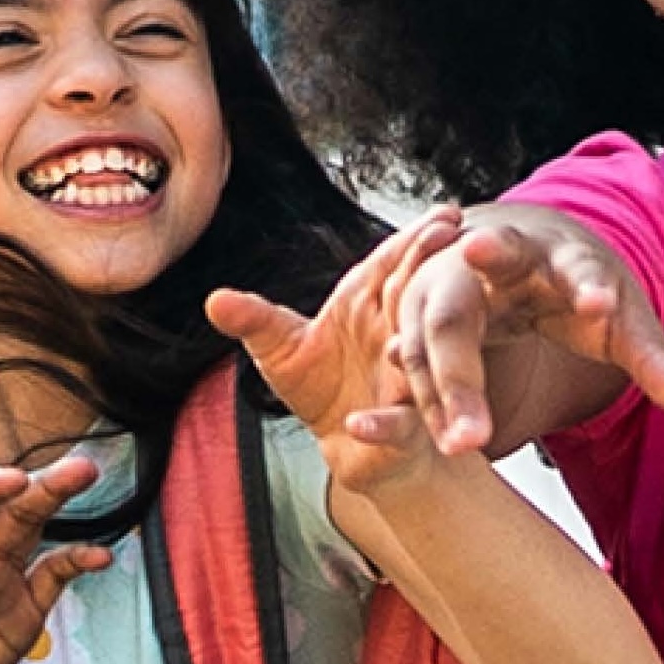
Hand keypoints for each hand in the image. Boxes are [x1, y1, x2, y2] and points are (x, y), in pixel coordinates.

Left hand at [0, 449, 109, 663]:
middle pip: (10, 514)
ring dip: (60, 505)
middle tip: (78, 467)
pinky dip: (76, 564)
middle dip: (42, 487)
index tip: (12, 480)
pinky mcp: (22, 617)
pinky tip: (101, 556)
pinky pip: (52, 582)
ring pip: (35, 534)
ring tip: (88, 476)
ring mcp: (0, 587)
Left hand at [209, 210, 456, 499]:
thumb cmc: (321, 385)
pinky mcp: (406, 431)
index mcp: (373, 305)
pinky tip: (359, 425)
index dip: (418, 241)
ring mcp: (407, 384)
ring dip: (416, 355)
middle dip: (433, 277)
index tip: (444, 215)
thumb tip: (214, 300)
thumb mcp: (281, 347)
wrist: (346, 448)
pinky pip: (398, 427)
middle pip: (421, 302)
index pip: (398, 264)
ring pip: (422, 364)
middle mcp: (399, 337)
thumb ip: (254, 320)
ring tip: (401, 349)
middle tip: (448, 247)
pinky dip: (382, 426)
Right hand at [393, 209, 663, 457]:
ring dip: (436, 398)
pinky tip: (424, 436)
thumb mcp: (616, 316)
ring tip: (460, 448)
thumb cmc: (568, 283)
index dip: (586, 286)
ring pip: (425, 343)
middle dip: (462, 369)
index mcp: (553, 253)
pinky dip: (416, 400)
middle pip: (462, 313)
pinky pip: (405, 360)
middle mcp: (482, 263)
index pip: (573, 267)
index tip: (600, 306)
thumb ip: (653, 360)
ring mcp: (437, 288)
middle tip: (474, 432)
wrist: (505, 242)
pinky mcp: (411, 316)